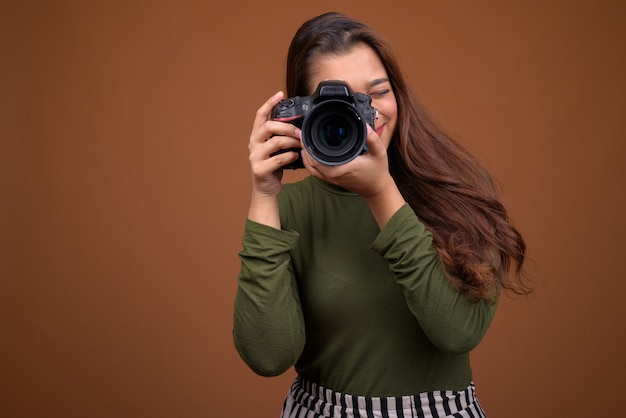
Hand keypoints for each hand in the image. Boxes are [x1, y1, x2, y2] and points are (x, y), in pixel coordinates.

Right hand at [247, 91, 301, 227]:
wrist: (266, 188)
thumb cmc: (273, 166)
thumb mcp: (275, 148)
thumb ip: (281, 136)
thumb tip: (299, 126)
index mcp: (256, 136)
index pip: (260, 115)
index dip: (269, 103)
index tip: (280, 94)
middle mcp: (253, 144)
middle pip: (268, 127)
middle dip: (287, 127)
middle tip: (299, 132)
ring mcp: (255, 157)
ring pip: (275, 142)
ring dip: (291, 142)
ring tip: (300, 145)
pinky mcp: (260, 169)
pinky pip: (278, 159)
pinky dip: (290, 156)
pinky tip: (296, 156)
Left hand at [301, 125, 404, 226]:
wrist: (376, 189)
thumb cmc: (377, 172)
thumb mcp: (379, 153)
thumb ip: (373, 138)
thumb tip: (364, 125)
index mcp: (342, 167)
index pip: (317, 158)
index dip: (308, 146)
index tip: (306, 134)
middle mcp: (334, 175)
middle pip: (310, 162)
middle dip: (305, 148)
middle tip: (303, 135)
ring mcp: (332, 179)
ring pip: (311, 169)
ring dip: (305, 156)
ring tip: (304, 143)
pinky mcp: (332, 180)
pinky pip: (315, 173)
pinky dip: (309, 164)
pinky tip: (308, 156)